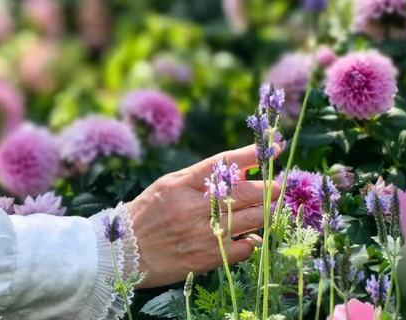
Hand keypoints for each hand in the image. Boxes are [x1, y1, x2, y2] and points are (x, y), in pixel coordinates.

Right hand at [126, 142, 281, 288]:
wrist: (126, 252)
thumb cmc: (147, 215)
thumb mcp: (167, 187)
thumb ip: (199, 179)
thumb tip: (236, 171)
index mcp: (180, 185)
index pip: (221, 164)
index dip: (249, 155)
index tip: (272, 148)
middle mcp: (193, 207)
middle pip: (243, 193)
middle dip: (267, 188)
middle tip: (279, 186)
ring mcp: (203, 233)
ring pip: (251, 219)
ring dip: (266, 212)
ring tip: (270, 208)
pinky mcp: (210, 257)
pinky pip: (246, 247)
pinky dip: (253, 240)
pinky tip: (249, 236)